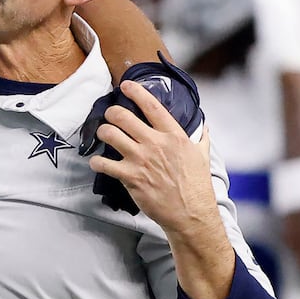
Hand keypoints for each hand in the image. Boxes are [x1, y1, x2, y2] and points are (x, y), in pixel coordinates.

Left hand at [87, 76, 216, 234]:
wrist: (190, 213)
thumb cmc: (196, 185)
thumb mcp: (203, 156)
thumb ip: (201, 138)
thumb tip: (203, 126)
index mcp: (174, 135)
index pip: (152, 105)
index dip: (136, 92)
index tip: (126, 86)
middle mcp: (155, 143)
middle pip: (123, 116)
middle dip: (112, 112)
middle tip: (110, 116)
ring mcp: (141, 160)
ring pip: (110, 134)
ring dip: (102, 132)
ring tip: (104, 134)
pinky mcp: (130, 177)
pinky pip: (103, 163)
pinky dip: (96, 162)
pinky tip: (97, 162)